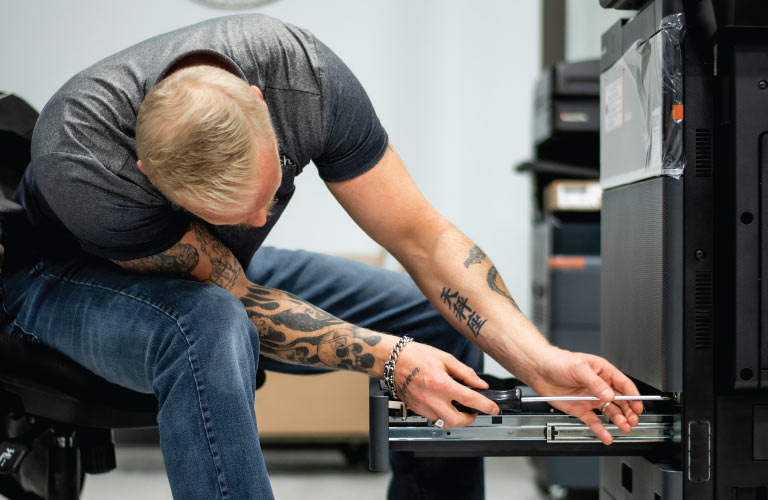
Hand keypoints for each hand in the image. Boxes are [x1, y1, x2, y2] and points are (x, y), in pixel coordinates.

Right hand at [392, 341, 499, 428]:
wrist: (393, 360)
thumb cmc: (416, 356)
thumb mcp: (445, 358)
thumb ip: (465, 373)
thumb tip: (480, 384)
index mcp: (441, 383)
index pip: (469, 399)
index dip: (485, 405)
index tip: (493, 408)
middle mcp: (432, 398)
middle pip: (457, 421)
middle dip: (470, 420)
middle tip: (474, 412)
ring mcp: (422, 406)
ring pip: (444, 423)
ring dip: (455, 419)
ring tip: (458, 408)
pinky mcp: (416, 409)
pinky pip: (433, 418)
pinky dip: (442, 414)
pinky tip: (443, 404)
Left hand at [527, 346, 642, 444]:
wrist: (539, 370)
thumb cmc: (557, 361)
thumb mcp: (579, 367)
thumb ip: (595, 382)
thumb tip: (609, 394)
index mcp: (602, 372)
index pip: (623, 385)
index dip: (633, 396)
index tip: (638, 406)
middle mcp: (599, 387)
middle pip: (620, 401)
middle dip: (629, 411)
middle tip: (633, 420)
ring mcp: (590, 399)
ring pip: (609, 412)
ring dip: (618, 421)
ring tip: (624, 428)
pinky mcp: (580, 409)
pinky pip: (593, 421)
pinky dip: (600, 430)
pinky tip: (607, 436)